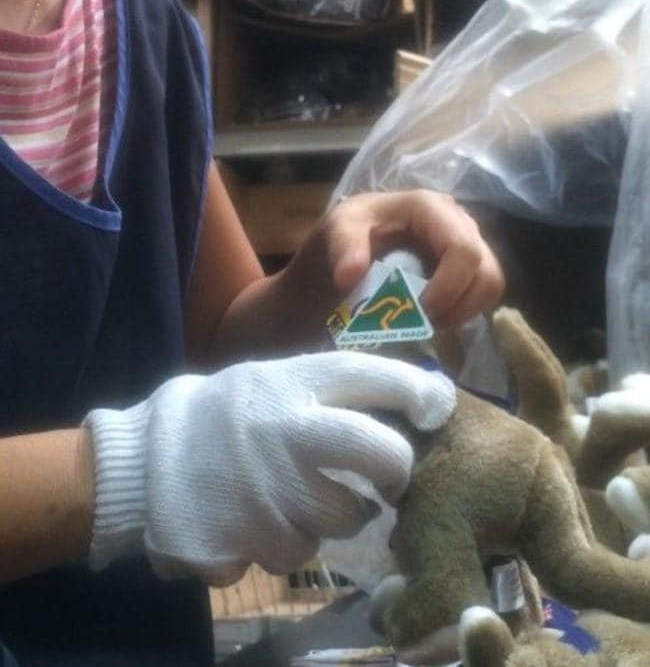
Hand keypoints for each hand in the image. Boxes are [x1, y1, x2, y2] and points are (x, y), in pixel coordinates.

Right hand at [84, 351, 454, 584]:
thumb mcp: (268, 380)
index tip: (437, 407)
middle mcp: (288, 434)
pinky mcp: (247, 543)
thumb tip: (407, 399)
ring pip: (342, 520)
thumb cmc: (219, 416)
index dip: (418, 392)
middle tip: (389, 478)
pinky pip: (296, 551)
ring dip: (330, 514)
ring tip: (291, 494)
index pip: (374, 377)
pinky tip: (255, 518)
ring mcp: (268, 493)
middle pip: (383, 455)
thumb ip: (325, 389)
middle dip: (396, 471)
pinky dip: (285, 540)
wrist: (141, 465)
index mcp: (291, 384)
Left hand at [282, 190, 504, 330]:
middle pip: (486, 271)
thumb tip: (350, 276)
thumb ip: (344, 247)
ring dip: (462, 311)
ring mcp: (468, 242)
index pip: (462, 250)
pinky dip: (461, 311)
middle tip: (422, 320)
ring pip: (491, 285)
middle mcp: (458, 220)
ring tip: (426, 319)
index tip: (419, 312)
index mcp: (429, 207)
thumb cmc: (345, 235)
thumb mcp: (336, 232)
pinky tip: (432, 314)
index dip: (448, 288)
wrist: (344, 251)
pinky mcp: (469, 266)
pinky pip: (482, 294)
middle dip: (457, 304)